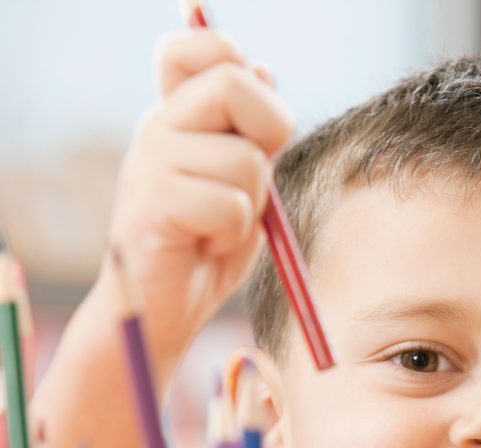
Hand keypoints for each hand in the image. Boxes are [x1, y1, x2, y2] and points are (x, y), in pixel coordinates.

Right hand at [107, 29, 292, 361]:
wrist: (166, 308)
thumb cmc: (209, 245)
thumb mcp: (243, 181)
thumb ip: (252, 131)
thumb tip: (262, 68)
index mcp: (177, 115)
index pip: (194, 46)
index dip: (231, 59)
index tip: (250, 109)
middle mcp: (158, 128)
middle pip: (234, 84)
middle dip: (271, 133)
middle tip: (255, 180)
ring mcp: (149, 163)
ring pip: (245, 159)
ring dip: (252, 203)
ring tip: (221, 226)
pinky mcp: (153, 204)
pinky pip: (231, 205)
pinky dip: (234, 234)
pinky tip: (208, 244)